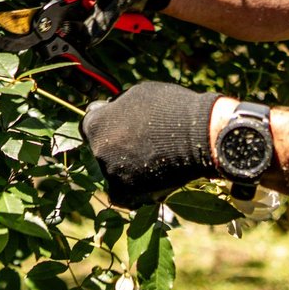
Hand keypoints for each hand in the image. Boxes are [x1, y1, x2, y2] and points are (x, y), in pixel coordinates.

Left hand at [81, 80, 218, 207]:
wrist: (199, 135)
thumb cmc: (170, 108)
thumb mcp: (137, 94)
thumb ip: (118, 107)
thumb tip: (111, 110)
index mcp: (95, 125)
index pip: (89, 125)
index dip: (105, 123)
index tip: (118, 123)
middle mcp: (98, 152)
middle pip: (102, 150)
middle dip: (116, 145)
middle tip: (141, 142)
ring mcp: (112, 175)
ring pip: (114, 172)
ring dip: (126, 167)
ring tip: (153, 159)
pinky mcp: (129, 193)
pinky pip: (122, 195)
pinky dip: (131, 190)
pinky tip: (145, 180)